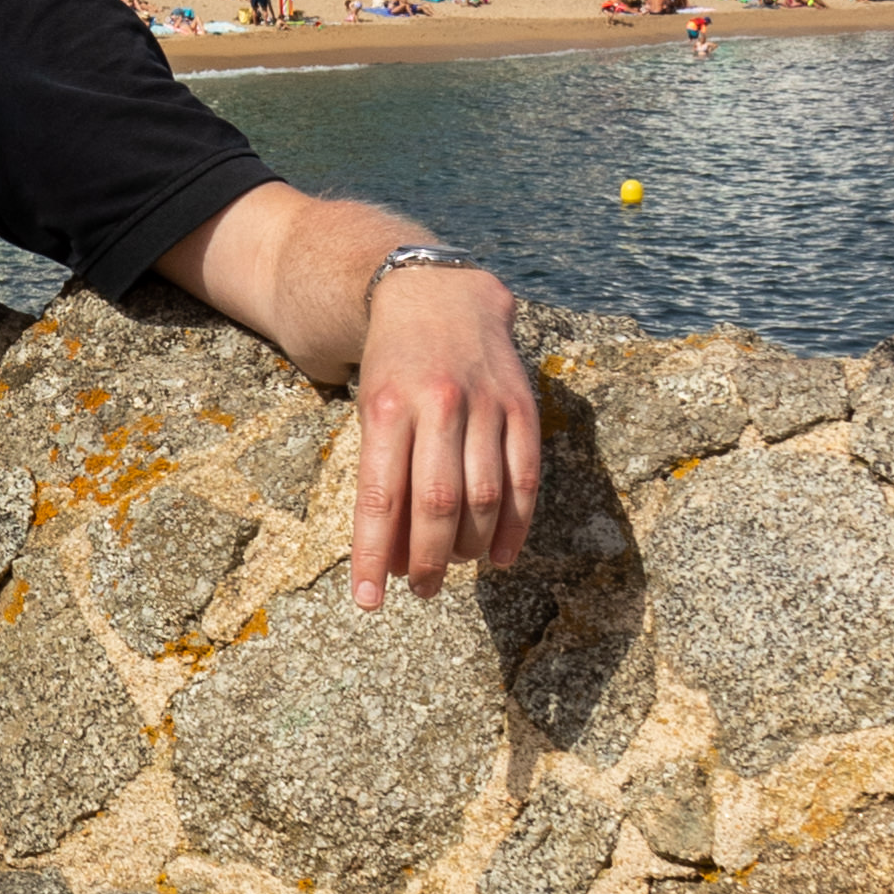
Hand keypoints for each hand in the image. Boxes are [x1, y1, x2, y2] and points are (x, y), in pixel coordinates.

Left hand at [351, 268, 539, 608]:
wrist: (436, 292)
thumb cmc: (391, 367)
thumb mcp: (369, 409)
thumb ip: (382, 475)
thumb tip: (390, 554)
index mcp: (387, 408)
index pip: (380, 496)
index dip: (373, 555)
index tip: (368, 601)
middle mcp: (438, 404)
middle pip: (436, 502)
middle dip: (426, 559)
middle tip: (418, 590)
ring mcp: (486, 404)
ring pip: (484, 494)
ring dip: (468, 546)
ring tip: (452, 569)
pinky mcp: (523, 405)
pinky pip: (525, 476)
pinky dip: (515, 524)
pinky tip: (499, 556)